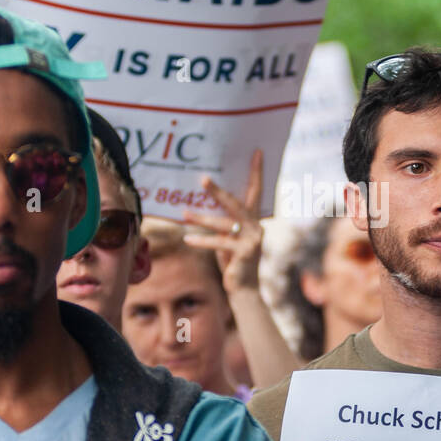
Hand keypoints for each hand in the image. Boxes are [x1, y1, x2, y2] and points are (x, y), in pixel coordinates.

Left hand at [182, 149, 264, 294]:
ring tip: (184, 213)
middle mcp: (256, 226)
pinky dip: (202, 241)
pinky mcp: (245, 252)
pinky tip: (187, 239)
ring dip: (202, 218)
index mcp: (254, 219)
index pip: (256, 190)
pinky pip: (219, 243)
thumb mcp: (228, 238)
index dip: (256, 172)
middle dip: (217, 191)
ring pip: (223, 224)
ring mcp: (253, 239)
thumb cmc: (233, 261)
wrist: (245, 289)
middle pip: (236, 203)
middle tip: (202, 178)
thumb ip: (223, 223)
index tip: (256, 151)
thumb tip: (199, 207)